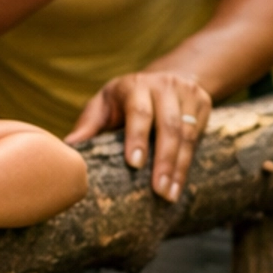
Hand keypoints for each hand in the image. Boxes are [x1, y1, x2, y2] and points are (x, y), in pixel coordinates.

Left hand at [66, 69, 213, 201]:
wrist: (165, 77)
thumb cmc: (124, 98)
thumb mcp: (104, 103)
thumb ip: (89, 123)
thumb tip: (68, 147)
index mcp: (134, 85)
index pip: (139, 112)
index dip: (138, 138)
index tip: (134, 164)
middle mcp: (164, 86)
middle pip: (168, 126)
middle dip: (164, 161)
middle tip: (158, 190)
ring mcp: (187, 93)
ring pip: (187, 134)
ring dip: (179, 168)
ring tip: (169, 195)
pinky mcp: (203, 102)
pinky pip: (199, 137)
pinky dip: (189, 163)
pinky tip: (180, 184)